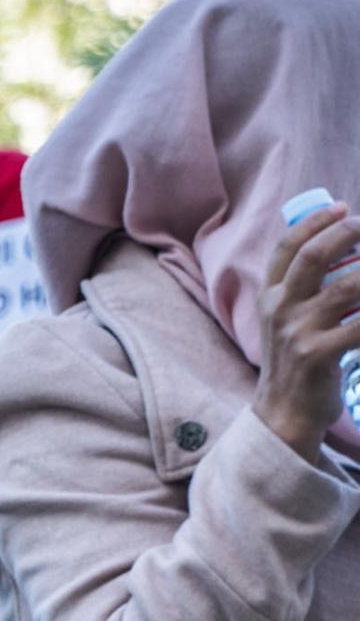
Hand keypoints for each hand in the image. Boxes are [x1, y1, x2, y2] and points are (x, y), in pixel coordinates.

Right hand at [252, 203, 359, 458]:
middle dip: (345, 233)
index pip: (287, 248)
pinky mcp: (318, 354)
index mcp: (270, 296)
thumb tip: (338, 257)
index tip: (342, 207)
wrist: (283, 413)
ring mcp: (297, 331)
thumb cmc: (295, 362)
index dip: (315, 223)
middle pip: (313, 258)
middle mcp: (279, 309)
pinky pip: (359, 327)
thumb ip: (302, 291)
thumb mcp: (286, 321)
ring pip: (346, 288)